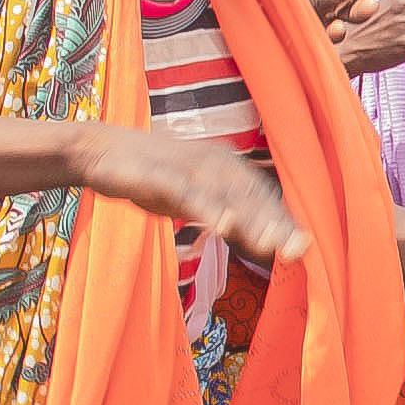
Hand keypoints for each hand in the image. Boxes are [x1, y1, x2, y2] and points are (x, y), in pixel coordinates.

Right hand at [78, 122, 307, 268]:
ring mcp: (187, 167)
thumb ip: (226, 217)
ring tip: (271, 245)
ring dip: (250, 220)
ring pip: (225, 196)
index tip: (302, 249)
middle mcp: (214, 162)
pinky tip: (222, 227)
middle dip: (275, 225)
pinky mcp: (161, 174)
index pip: (261, 197)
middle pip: (251, 197)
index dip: (282, 222)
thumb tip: (263, 243)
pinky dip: (207, 209)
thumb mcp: (194, 200)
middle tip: (296, 251)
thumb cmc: (153, 178)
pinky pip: (187, 193)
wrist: (102, 153)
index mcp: (226, 167)